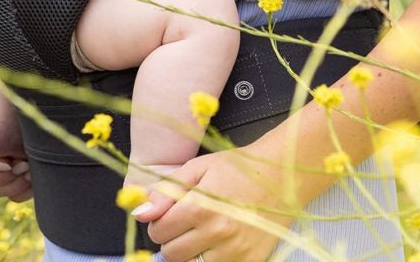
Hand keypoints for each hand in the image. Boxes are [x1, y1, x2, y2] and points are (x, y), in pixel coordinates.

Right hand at [0, 100, 32, 200]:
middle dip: (2, 175)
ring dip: (13, 183)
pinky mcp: (13, 180)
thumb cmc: (11, 101)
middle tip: (22, 163)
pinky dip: (24, 189)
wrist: (40, 104)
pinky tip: (34, 174)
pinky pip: (12, 196)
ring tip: (29, 167)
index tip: (5, 161)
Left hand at [136, 147, 297, 261]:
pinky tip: (219, 240)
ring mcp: (235, 252)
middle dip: (172, 238)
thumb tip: (139, 213)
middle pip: (172, 254)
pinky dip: (212, 257)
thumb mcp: (198, 168)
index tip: (169, 214)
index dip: (159, 222)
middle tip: (185, 222)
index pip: (159, 231)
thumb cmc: (236, 168)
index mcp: (201, 207)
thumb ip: (166, 192)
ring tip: (203, 230)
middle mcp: (218, 233)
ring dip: (191, 251)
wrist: (280, 177)